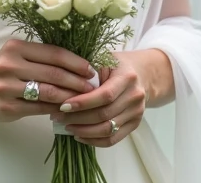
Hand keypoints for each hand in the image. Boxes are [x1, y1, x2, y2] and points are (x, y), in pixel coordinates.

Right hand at [0, 39, 95, 121]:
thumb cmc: (2, 69)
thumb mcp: (17, 55)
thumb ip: (41, 58)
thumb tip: (78, 66)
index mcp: (16, 47)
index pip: (54, 53)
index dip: (76, 62)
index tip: (91, 69)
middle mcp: (10, 65)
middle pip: (53, 73)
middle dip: (77, 81)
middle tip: (93, 87)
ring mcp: (7, 87)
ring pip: (48, 92)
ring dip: (70, 96)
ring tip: (84, 99)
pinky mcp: (7, 107)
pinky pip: (38, 108)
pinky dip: (56, 109)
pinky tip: (66, 109)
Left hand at [51, 50, 165, 146]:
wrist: (142, 74)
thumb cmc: (117, 65)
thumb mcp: (104, 59)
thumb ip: (87, 72)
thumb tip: (62, 89)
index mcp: (127, 77)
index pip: (104, 95)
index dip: (82, 103)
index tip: (63, 105)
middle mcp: (135, 96)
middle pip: (104, 115)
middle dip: (78, 118)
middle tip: (58, 117)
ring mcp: (136, 113)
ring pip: (107, 130)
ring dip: (84, 131)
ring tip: (66, 127)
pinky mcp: (134, 125)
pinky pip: (113, 139)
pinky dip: (94, 141)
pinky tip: (79, 136)